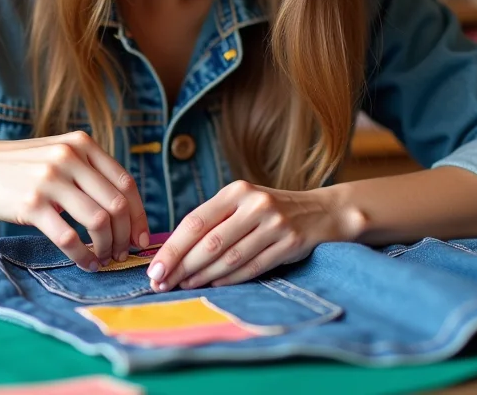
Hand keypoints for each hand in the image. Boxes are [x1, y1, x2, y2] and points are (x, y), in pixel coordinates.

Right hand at [0, 131, 149, 270]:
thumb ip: (88, 170)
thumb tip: (124, 208)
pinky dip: (83, 255)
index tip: (141, 236)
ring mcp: (50, 180)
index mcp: (81, 144)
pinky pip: (69, 237)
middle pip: (116, 204)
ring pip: (98, 221)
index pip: (125, 182)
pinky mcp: (31, 204)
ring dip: (107, 246)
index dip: (138, 214)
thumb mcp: (57, 153)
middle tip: (123, 253)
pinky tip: (85, 262)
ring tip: (104, 258)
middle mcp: (69, 157)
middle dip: (125, 235)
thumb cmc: (19, 167)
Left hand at [148, 180, 337, 290]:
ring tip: (183, 286)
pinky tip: (212, 286)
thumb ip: (213, 220)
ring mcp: (275, 224)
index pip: (195, 221)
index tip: (154, 269)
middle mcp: (255, 204)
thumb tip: (172, 251)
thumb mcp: (242, 203)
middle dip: (182, 266)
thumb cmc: (269, 211)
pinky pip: (252, 268)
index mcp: (236, 191)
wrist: (321, 211)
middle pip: (210, 242)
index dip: (172, 248)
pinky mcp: (290, 243)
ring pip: (230, 258)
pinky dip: (229, 280)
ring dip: (202, 276)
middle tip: (162, 284)